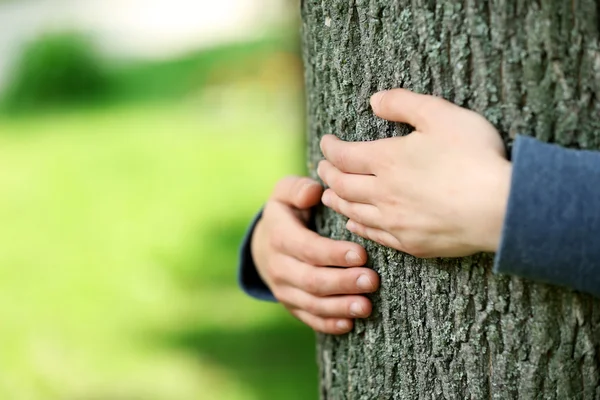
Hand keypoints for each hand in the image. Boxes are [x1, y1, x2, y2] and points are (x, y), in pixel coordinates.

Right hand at [251, 176, 379, 333]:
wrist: (266, 243)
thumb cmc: (287, 212)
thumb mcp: (285, 192)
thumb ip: (297, 188)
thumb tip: (313, 192)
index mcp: (279, 236)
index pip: (307, 248)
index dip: (333, 254)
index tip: (361, 254)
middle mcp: (279, 266)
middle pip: (312, 280)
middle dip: (343, 282)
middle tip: (372, 281)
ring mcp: (284, 289)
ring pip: (312, 303)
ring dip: (340, 307)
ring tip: (367, 306)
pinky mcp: (292, 305)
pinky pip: (309, 318)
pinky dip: (328, 323)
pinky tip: (349, 324)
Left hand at [317, 89, 511, 257]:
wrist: (501, 209)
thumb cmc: (474, 157)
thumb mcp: (440, 115)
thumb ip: (404, 103)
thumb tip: (374, 100)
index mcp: (386, 161)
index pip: (343, 155)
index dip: (330, 148)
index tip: (326, 142)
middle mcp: (382, 193)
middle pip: (342, 185)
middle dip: (328, 174)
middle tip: (323, 167)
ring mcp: (394, 222)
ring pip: (352, 211)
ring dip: (337, 201)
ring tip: (328, 195)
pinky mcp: (410, 243)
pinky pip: (373, 235)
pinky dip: (357, 226)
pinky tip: (354, 223)